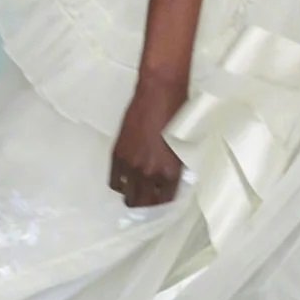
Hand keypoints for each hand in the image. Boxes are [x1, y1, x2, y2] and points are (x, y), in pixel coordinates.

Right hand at [109, 76, 187, 207]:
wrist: (160, 94)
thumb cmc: (178, 115)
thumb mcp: (185, 148)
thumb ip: (176, 170)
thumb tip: (169, 184)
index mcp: (170, 173)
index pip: (164, 203)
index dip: (161, 204)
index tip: (160, 202)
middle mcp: (150, 173)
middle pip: (143, 204)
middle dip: (146, 204)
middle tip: (147, 199)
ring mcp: (131, 165)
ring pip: (127, 196)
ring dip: (132, 195)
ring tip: (137, 190)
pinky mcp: (118, 155)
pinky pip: (115, 181)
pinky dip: (120, 183)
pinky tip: (126, 179)